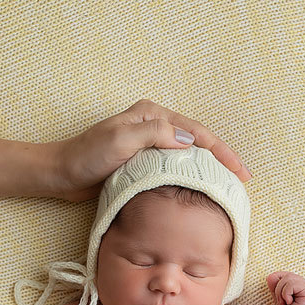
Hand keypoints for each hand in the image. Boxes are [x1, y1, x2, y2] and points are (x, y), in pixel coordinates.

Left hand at [49, 100, 251, 201]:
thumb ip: (153, 134)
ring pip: (187, 155)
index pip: (195, 131)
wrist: (62, 174)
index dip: (221, 151)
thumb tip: (187, 141)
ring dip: (208, 169)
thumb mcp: (120, 141)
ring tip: (227, 186)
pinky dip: (189, 177)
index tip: (239, 170)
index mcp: (151, 113)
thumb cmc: (86, 156)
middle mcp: (153, 124)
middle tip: (242, 180)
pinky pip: (173, 168)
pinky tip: (200, 191)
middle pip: (196, 141)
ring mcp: (148, 143)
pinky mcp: (142, 161)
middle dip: (221, 158)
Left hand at [267, 272, 304, 304]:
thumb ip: (274, 286)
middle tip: (282, 301)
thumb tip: (270, 276)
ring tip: (285, 302)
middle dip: (278, 289)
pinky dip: (286, 294)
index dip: (277, 283)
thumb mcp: (278, 297)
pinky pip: (292, 284)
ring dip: (281, 292)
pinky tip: (290, 302)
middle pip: (285, 275)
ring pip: (288, 278)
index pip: (284, 274)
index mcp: (299, 284)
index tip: (280, 297)